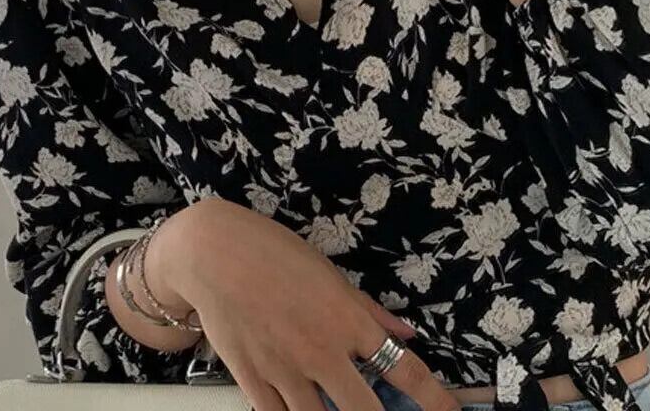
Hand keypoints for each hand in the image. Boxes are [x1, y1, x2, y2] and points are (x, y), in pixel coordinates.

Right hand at [152, 198, 462, 410]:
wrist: (215, 255)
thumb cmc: (275, 254)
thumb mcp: (330, 274)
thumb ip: (368, 310)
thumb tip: (405, 333)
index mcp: (348, 319)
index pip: (403, 368)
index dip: (434, 398)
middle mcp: (323, 351)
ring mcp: (287, 372)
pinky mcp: (254, 383)